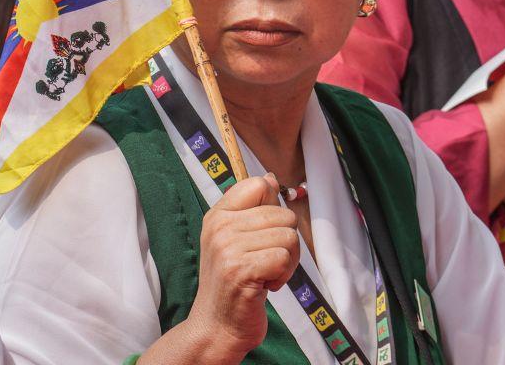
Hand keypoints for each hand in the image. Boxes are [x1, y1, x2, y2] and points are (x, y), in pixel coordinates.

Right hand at [182, 175, 298, 361]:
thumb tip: (269, 178)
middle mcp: (220, 227)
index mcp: (218, 215)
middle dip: (286, 241)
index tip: (264, 232)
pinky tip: (266, 285)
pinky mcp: (241, 270)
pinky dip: (283, 275)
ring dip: (287, 261)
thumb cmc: (232, 283)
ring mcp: (228, 248)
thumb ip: (252, 209)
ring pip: (288, 236)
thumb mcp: (235, 240)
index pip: (258, 185)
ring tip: (267, 274)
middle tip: (267, 262)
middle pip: (282, 213)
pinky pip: (284, 258)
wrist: (216, 326)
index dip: (273, 208)